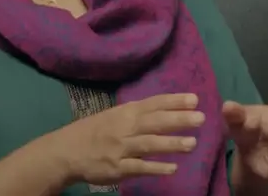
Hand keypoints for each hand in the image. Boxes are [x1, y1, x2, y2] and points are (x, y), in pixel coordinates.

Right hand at [51, 93, 204, 185]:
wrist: (67, 151)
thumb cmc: (96, 131)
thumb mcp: (116, 115)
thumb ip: (139, 113)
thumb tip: (168, 109)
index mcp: (126, 112)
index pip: (154, 104)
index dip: (174, 101)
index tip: (195, 99)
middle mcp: (125, 128)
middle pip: (155, 122)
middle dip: (178, 119)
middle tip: (200, 118)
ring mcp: (121, 148)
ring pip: (149, 144)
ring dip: (171, 144)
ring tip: (192, 143)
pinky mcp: (117, 168)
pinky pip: (139, 167)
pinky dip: (156, 167)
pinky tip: (172, 168)